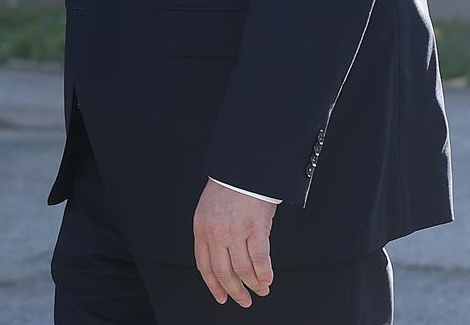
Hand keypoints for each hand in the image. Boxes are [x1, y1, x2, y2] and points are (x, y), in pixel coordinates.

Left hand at [192, 178, 275, 307]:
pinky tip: (268, 279)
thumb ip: (211, 234)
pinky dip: (264, 273)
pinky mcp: (255, 228)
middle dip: (235, 291)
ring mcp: (235, 231)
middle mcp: (215, 233)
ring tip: (261, 290)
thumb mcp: (208, 211)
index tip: (222, 298)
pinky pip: (260, 259)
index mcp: (201, 229)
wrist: (241, 169)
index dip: (213, 285)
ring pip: (243, 269)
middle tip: (244, 301)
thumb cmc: (227, 189)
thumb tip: (222, 261)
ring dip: (253, 284)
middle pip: (223, 272)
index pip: (204, 266)